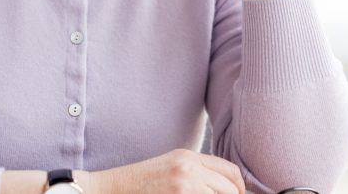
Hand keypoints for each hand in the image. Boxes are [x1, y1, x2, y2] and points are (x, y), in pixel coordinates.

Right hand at [92, 149, 244, 193]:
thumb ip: (197, 173)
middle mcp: (189, 168)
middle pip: (229, 190)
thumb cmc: (140, 184)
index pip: (230, 172)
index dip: (239, 188)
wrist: (109, 190)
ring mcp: (183, 186)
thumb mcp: (171, 168)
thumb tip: (226, 187)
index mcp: (190, 157)